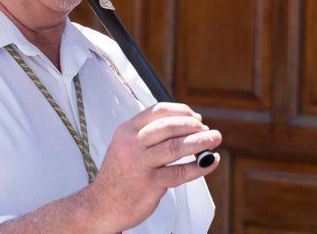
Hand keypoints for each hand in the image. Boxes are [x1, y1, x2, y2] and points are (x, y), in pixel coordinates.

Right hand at [81, 102, 221, 231]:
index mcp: (127, 130)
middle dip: (194, 126)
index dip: (181, 111)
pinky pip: (180, 172)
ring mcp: (140, 164)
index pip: (158, 111)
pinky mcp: (149, 184)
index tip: (196, 118)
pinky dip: (199, 166)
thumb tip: (187, 126)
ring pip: (176, 147)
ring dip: (201, 142)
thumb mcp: (126, 146)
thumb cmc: (120, 175)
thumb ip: (150, 134)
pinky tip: (209, 162)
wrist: (101, 205)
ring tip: (215, 139)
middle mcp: (132, 144)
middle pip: (169, 126)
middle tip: (209, 131)